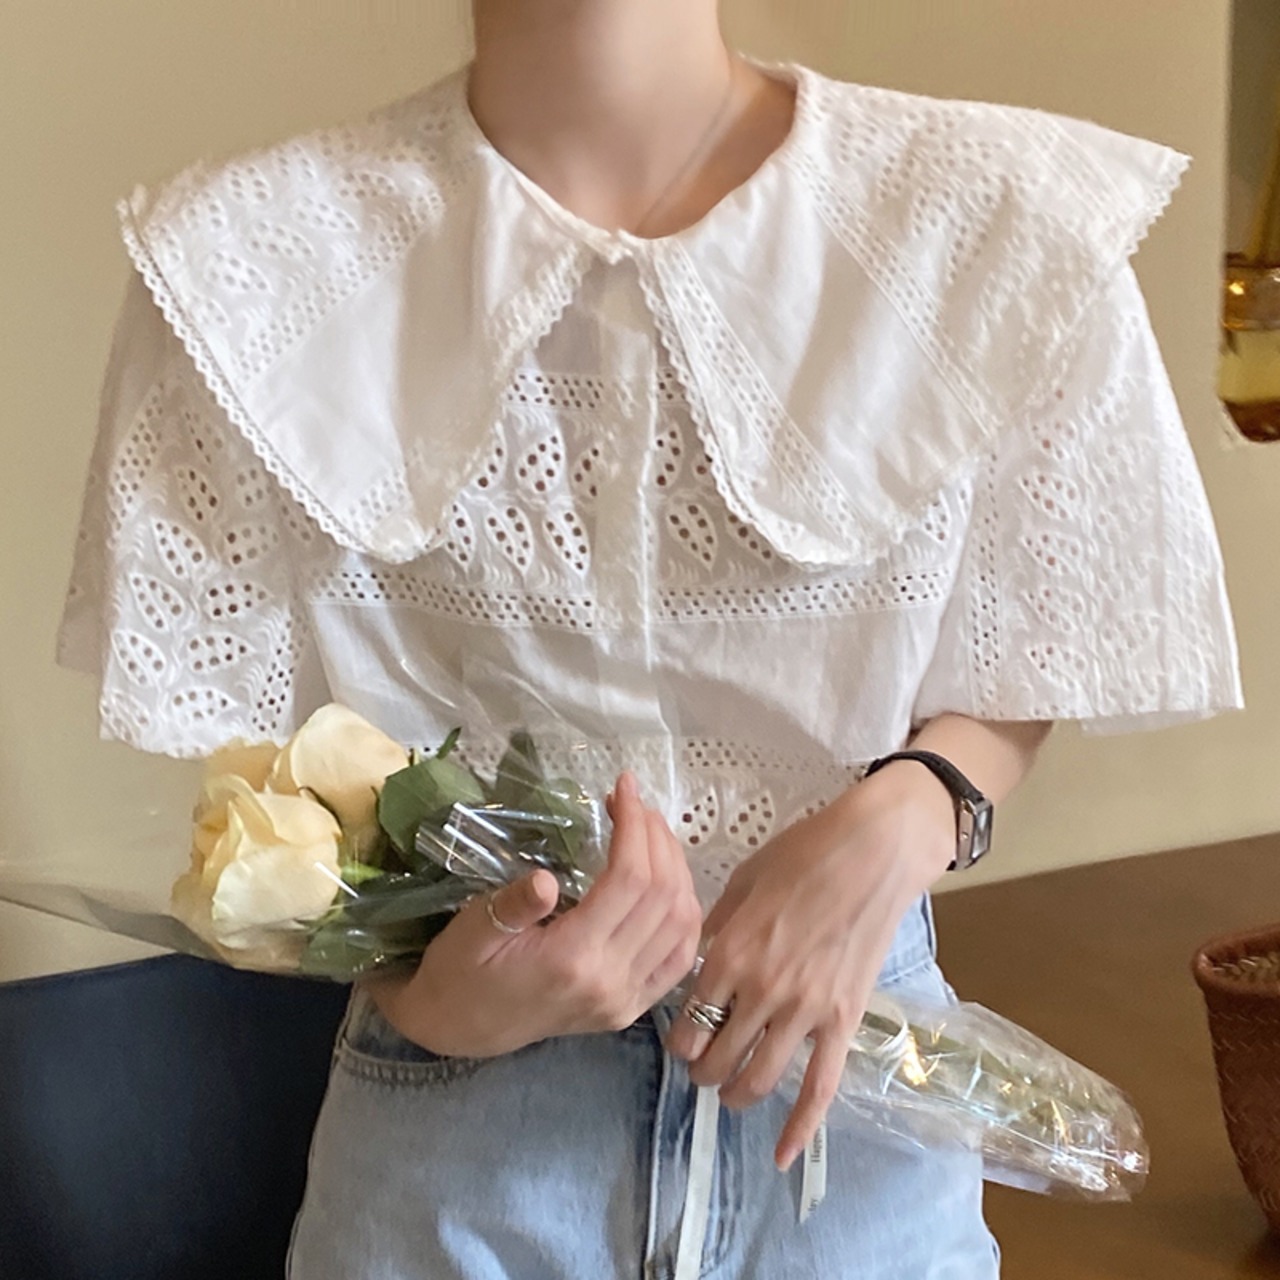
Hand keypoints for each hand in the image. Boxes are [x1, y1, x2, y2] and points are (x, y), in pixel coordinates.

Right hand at [364, 771, 702, 1057]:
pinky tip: (671, 881)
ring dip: (677, 868)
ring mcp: (626, 1000)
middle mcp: (610, 983)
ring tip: (651, 833)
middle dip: (657, 837)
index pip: (628, 881)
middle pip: (663, 896)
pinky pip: (681, 958)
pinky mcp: (632, 1009)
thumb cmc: (460, 969)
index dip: (634, 826)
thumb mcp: (473, 928)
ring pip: (682, 924)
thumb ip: (513, 906)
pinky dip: (686, 913)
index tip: (622, 788)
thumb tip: (546, 879)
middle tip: (634, 804)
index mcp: (570, 960)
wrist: (459, 1029)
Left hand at [664, 764, 954, 1169]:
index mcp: (729, 953)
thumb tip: (695, 956)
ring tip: (729, 1091)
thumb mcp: (743, 882)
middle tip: (702, 1066)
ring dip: (736, 1095)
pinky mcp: (844, 1020)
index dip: (679, 1040)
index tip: (681, 1038)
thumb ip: (715, 927)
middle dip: (701, 1071)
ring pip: (759, 1080)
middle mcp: (761, 991)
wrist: (872, 850)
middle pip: (717, 1059)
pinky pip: (821, 1086)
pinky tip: (783, 1156)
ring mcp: (805, 1011)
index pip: (688, 1022)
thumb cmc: (803, 854)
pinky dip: (801, 1128)